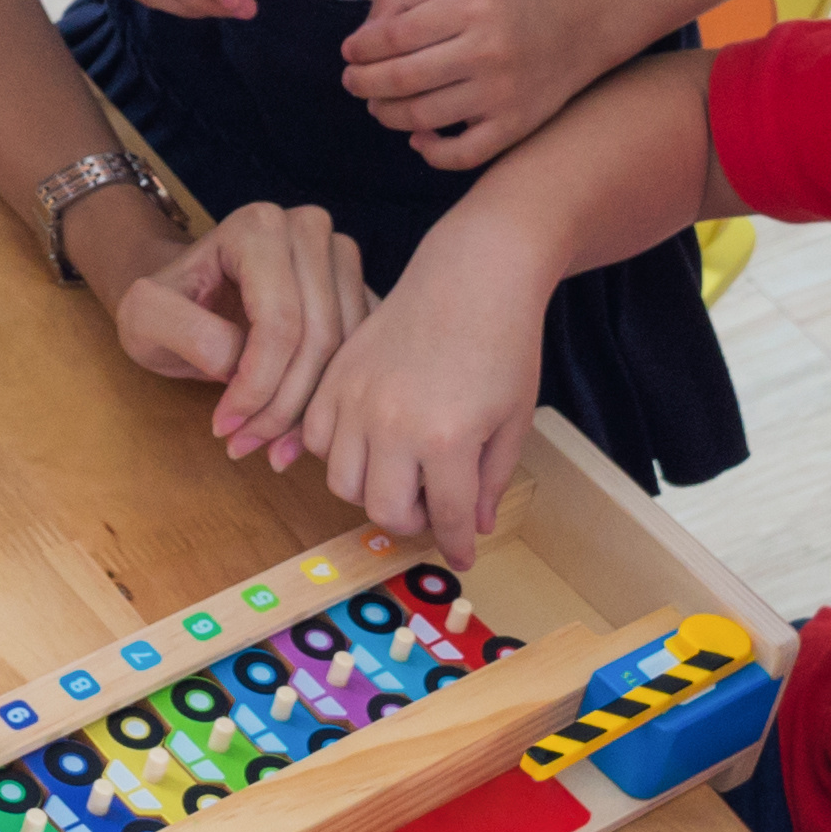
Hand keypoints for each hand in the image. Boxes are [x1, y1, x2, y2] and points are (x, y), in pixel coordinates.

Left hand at [102, 197, 368, 463]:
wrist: (183, 293)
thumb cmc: (163, 302)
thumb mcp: (144, 317)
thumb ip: (187, 333)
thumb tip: (238, 365)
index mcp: (257, 227)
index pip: (279, 320)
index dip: (258, 384)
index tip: (224, 425)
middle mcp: (308, 230)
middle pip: (319, 337)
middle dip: (282, 405)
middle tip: (244, 445)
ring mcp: (339, 257)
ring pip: (344, 352)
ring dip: (307, 412)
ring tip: (266, 448)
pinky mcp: (356, 289)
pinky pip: (358, 354)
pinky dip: (329, 401)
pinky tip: (295, 435)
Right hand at [300, 254, 540, 557]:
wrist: (470, 276)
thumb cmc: (502, 343)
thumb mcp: (513, 419)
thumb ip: (490, 481)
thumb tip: (471, 528)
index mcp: (447, 439)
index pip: (445, 517)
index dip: (456, 543)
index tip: (461, 555)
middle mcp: (393, 425)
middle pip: (383, 510)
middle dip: (412, 519)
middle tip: (434, 504)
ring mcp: (356, 400)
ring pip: (342, 482)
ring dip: (372, 489)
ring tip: (402, 470)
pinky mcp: (335, 378)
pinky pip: (317, 439)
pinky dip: (338, 452)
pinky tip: (371, 440)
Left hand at [341, 0, 627, 170]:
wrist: (575, 28)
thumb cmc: (502, 3)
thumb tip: (361, 37)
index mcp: (470, 7)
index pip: (394, 36)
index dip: (361, 48)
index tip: (350, 53)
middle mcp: (487, 51)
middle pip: (401, 79)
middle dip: (363, 83)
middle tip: (353, 82)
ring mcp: (502, 94)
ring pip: (422, 117)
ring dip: (386, 115)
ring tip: (377, 106)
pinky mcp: (514, 126)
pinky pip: (461, 155)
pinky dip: (430, 153)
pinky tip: (418, 138)